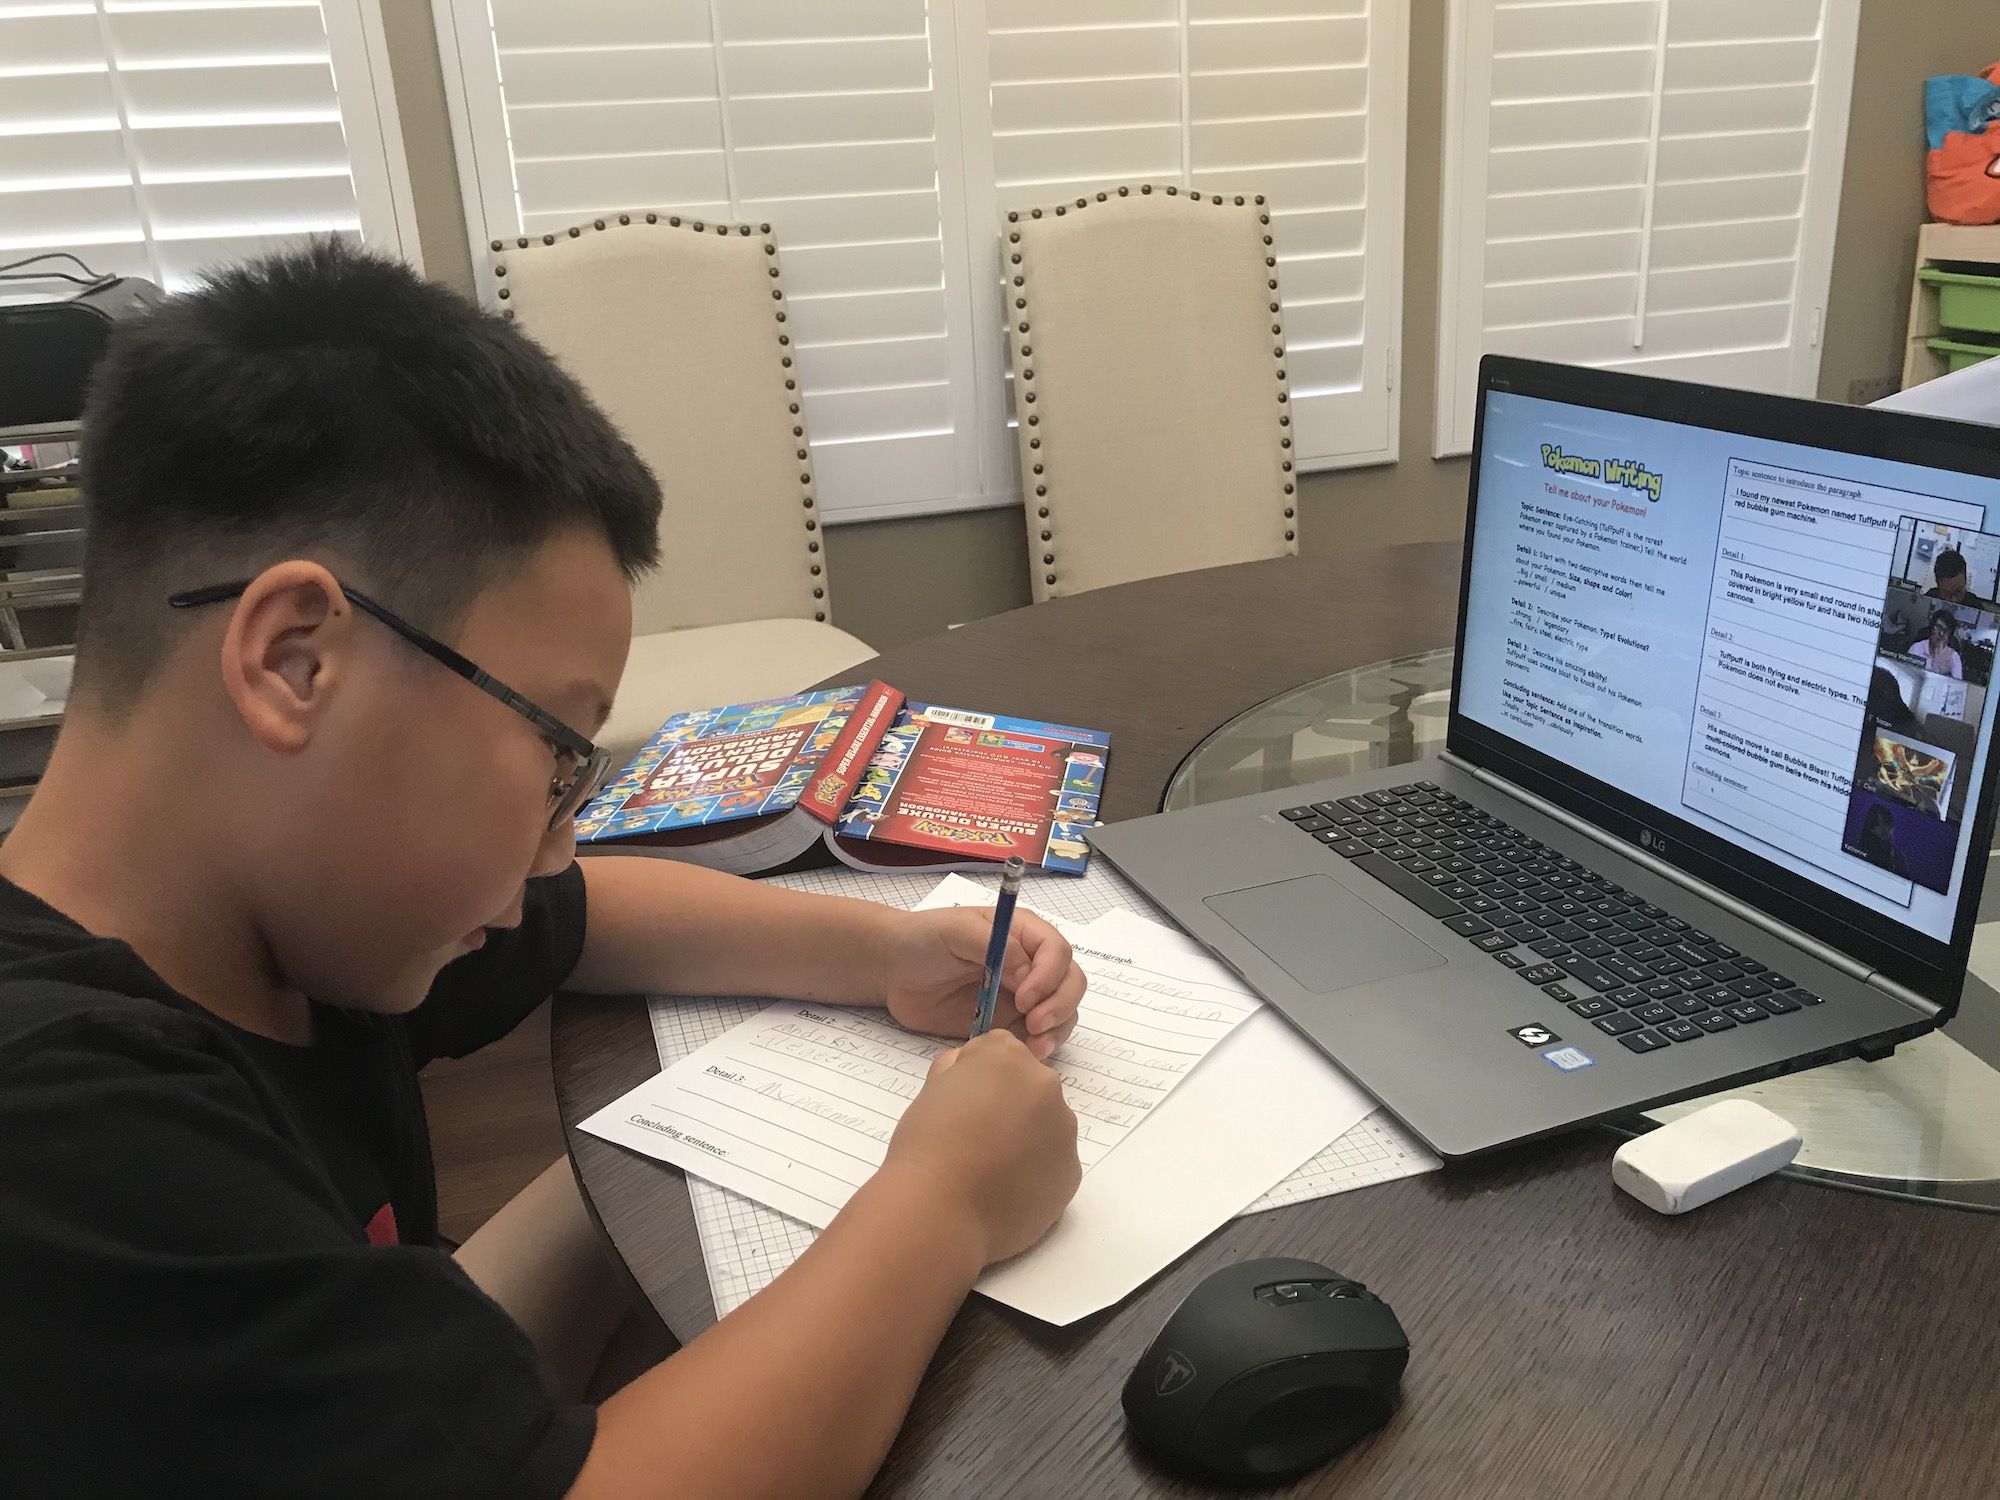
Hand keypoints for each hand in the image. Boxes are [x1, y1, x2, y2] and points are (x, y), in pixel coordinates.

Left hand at [878, 906, 1084, 1058]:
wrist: (895, 971)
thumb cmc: (924, 940)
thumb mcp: (955, 930)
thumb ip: (993, 944)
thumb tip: (1025, 970)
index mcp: (1023, 933)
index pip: (1057, 951)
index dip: (1049, 976)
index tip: (1024, 996)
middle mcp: (1031, 964)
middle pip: (1071, 982)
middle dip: (1060, 1004)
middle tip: (1034, 1023)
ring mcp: (1023, 996)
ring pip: (1063, 1012)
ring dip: (1057, 1029)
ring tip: (1035, 1047)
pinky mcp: (1010, 1024)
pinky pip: (1039, 1037)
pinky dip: (1041, 1046)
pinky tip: (1028, 1054)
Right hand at [881, 1031, 1080, 1262]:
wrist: (940, 1211)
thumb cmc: (925, 1147)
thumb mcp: (930, 1090)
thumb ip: (956, 1070)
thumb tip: (970, 1075)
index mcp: (1007, 1057)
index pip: (1000, 1051)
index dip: (978, 1078)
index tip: (961, 1104)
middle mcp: (1046, 1086)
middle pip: (1030, 1087)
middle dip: (1009, 1105)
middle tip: (975, 1139)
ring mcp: (1064, 1131)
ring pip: (1047, 1126)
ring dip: (1027, 1139)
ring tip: (990, 1171)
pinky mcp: (1071, 1172)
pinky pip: (1054, 1164)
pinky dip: (1036, 1173)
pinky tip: (1005, 1191)